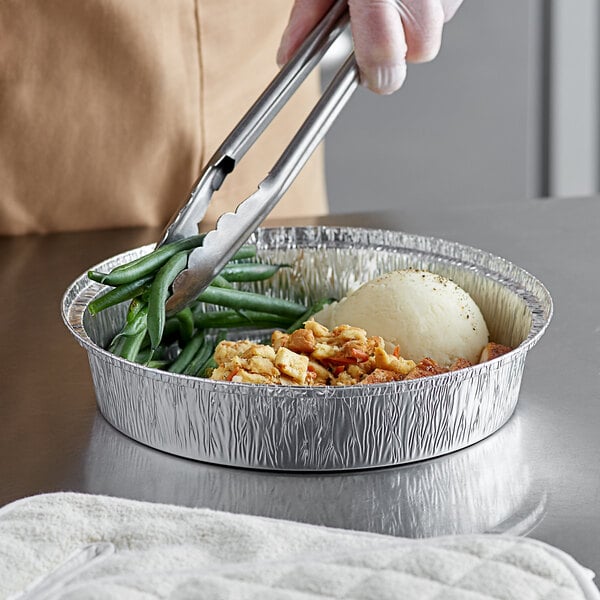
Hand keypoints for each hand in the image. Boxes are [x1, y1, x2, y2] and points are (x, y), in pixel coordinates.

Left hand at [277, 0, 462, 94]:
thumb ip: (308, 12)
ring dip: (417, 22)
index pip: (383, 54)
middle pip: (422, 49)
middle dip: (400, 49)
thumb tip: (290, 56)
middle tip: (378, 30)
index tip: (367, 75)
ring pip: (439, 25)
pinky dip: (432, 0)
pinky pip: (451, 3)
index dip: (375, 72)